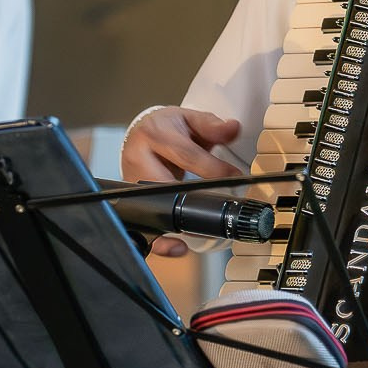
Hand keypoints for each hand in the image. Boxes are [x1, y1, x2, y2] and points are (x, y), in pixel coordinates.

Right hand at [120, 107, 244, 257]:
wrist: (142, 134)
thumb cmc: (168, 129)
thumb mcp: (189, 120)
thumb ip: (212, 126)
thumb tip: (232, 128)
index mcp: (155, 134)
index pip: (186, 155)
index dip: (213, 168)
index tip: (235, 177)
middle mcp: (139, 158)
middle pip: (165, 183)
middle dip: (195, 199)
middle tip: (220, 207)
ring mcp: (132, 181)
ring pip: (152, 208)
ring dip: (177, 223)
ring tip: (201, 231)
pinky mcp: (133, 200)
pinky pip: (145, 225)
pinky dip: (161, 241)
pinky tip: (178, 246)